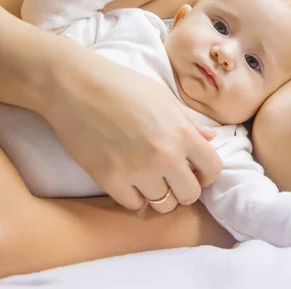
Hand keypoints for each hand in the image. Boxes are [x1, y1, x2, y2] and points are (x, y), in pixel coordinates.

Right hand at [43, 51, 222, 212]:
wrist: (76, 86)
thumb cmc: (122, 85)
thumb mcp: (164, 98)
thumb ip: (189, 123)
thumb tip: (210, 138)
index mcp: (182, 133)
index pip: (213, 169)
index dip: (207, 174)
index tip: (196, 172)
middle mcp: (165, 155)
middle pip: (190, 195)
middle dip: (184, 189)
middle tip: (172, 179)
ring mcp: (138, 170)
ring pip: (163, 205)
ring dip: (159, 195)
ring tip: (149, 180)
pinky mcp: (110, 180)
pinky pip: (134, 205)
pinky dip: (134, 196)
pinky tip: (128, 180)